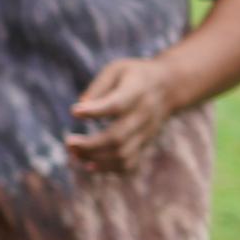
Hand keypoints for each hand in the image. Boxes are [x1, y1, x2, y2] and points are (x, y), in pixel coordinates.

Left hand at [66, 55, 184, 172]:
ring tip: (74, 152)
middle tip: (68, 142)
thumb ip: (98, 87)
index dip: (95, 111)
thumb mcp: (117, 70)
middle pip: (118, 137)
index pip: (117, 105)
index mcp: (137, 92)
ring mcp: (146, 133)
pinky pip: (130, 164)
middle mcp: (143, 115)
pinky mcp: (145, 144)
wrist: (170, 88)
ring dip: (95, 158)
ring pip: (123, 154)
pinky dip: (109, 169)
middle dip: (90, 144)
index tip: (74, 111)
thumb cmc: (135, 75)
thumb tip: (79, 109)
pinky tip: (89, 165)